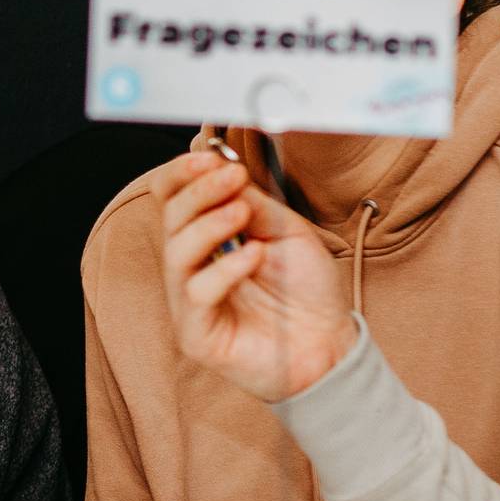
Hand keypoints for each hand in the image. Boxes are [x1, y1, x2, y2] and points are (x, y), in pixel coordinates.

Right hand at [156, 150, 356, 401]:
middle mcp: (191, 265)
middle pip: (171, 219)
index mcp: (207, 238)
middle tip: (232, 176)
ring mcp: (189, 300)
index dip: (183, 175)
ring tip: (243, 211)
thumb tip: (223, 167)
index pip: (174, 198)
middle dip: (199, 191)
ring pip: (177, 252)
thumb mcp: (286, 231)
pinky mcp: (196, 332)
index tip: (210, 157)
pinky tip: (255, 256)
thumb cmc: (305, 290)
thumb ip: (253, 202)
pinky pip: (196, 293)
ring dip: (209, 224)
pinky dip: (224, 269)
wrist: (329, 344)